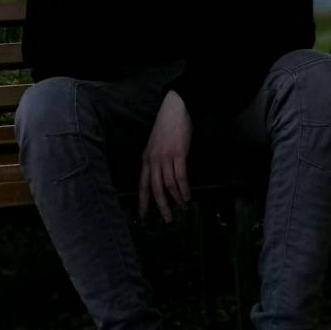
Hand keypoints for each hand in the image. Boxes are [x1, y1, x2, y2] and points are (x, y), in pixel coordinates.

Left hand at [139, 90, 191, 222]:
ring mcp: (165, 157)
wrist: (175, 110)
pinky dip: (184, 189)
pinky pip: (180, 177)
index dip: (143, 201)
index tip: (143, 216)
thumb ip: (155, 160)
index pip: (142, 185)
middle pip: (155, 189)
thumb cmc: (166, 127)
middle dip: (161, 206)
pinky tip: (188, 195)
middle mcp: (153, 160)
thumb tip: (160, 177)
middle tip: (167, 219)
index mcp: (146, 158)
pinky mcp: (179, 154)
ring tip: (182, 207)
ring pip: (169, 185)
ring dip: (176, 199)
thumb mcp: (155, 145)